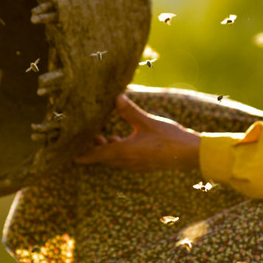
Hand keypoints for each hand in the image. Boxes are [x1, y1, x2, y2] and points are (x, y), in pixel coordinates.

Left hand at [76, 94, 200, 170]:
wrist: (190, 154)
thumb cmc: (169, 138)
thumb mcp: (147, 121)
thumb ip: (129, 111)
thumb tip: (115, 97)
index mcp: (125, 152)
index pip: (99, 154)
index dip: (85, 154)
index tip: (73, 156)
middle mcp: (129, 161)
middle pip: (105, 157)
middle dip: (95, 148)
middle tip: (88, 136)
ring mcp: (138, 165)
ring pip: (116, 159)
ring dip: (108, 149)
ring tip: (103, 136)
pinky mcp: (145, 164)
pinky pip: (126, 160)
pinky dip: (119, 151)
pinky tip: (122, 140)